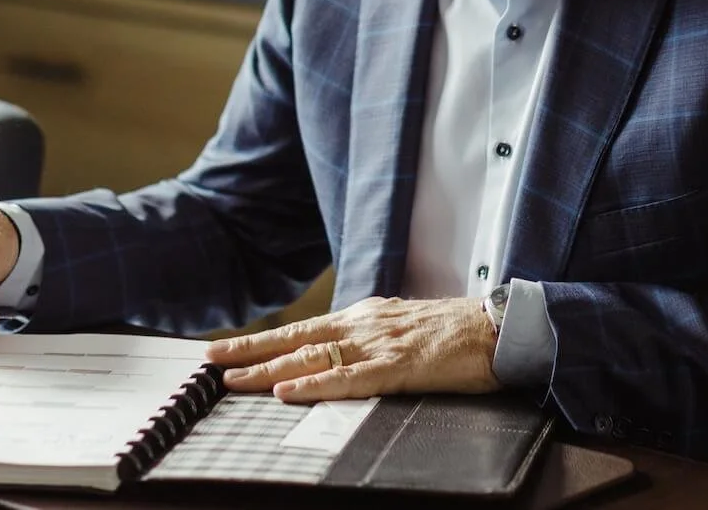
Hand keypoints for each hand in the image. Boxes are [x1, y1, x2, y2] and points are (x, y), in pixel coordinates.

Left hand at [205, 296, 499, 402]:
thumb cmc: (457, 333)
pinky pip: (349, 378)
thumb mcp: (403, 329)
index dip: (263, 340)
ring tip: (233, 378)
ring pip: (312, 357)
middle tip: (209, 357)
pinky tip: (289, 390)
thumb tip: (341, 354)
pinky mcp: (398, 365)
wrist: (498, 328)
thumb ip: (371, 340)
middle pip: (296, 338)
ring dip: (269, 369)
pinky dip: (315, 384)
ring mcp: (379, 344)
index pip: (303, 329)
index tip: (228, 348)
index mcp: (365, 317)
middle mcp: (364, 325)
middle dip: (249, 349)